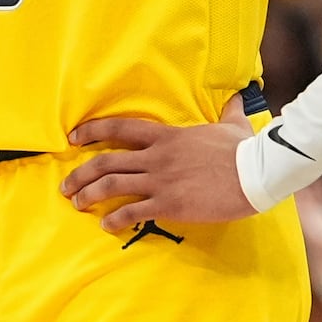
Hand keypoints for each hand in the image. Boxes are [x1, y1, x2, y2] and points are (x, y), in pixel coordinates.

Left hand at [61, 99, 258, 229]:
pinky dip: (115, 219)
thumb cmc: (244, 150)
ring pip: (112, 186)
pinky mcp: (169, 204)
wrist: (255, 173)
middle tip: (66, 186)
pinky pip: (133, 212)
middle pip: (106, 162)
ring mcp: (161, 181)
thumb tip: (239, 96)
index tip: (73, 137)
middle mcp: (156, 157)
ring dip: (89, 196)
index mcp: (166, 136)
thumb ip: (229, 112)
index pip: (120, 128)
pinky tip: (106, 225)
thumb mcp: (233, 126)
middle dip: (81, 174)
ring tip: (78, 204)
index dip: (92, 131)